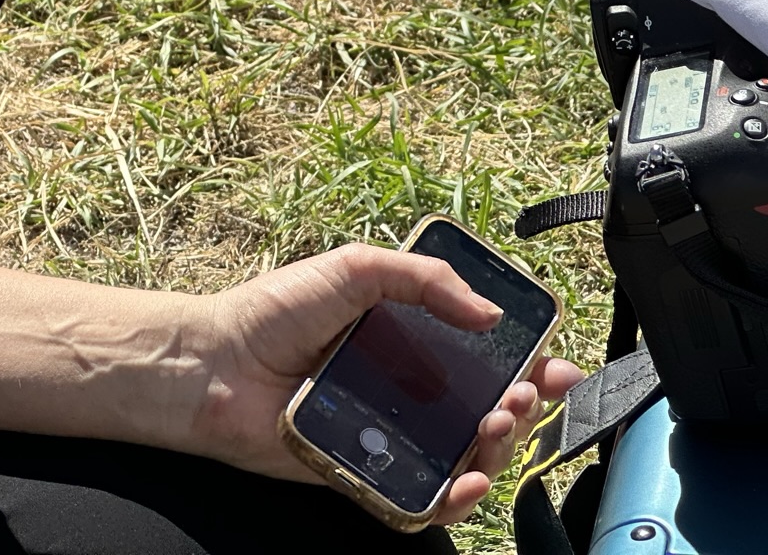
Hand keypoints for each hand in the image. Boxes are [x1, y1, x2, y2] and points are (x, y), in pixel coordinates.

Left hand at [182, 243, 583, 523]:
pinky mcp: (367, 475)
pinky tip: (469, 481)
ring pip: (466, 455)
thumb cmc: (273, 312)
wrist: (214, 365)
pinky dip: (455, 499)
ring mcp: (390, 433)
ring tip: (496, 425)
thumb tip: (487, 312)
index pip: (484, 352)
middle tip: (524, 395)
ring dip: (499, 448)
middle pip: (487, 406)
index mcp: (407, 336)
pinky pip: (423, 498)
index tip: (553, 362)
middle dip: (524, 405)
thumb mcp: (354, 268)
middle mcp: (405, 386)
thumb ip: (423, 280)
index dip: (527, 360)